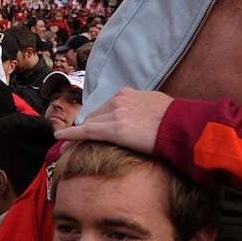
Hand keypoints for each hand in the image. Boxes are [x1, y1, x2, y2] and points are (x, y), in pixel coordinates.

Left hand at [55, 87, 171, 155]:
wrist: (182, 126)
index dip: (97, 120)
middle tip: (76, 141)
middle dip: (86, 127)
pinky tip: (60, 140)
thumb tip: (144, 119)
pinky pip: (86, 132)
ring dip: (78, 134)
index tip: (91, 128)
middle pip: (95, 115)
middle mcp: (119, 100)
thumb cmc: (176, 121)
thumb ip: (144, 110)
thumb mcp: (158, 106)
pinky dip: (71, 135)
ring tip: (66, 146)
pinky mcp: (114, 129)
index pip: (106, 108)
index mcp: (129, 94)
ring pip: (89, 124)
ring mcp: (115, 114)